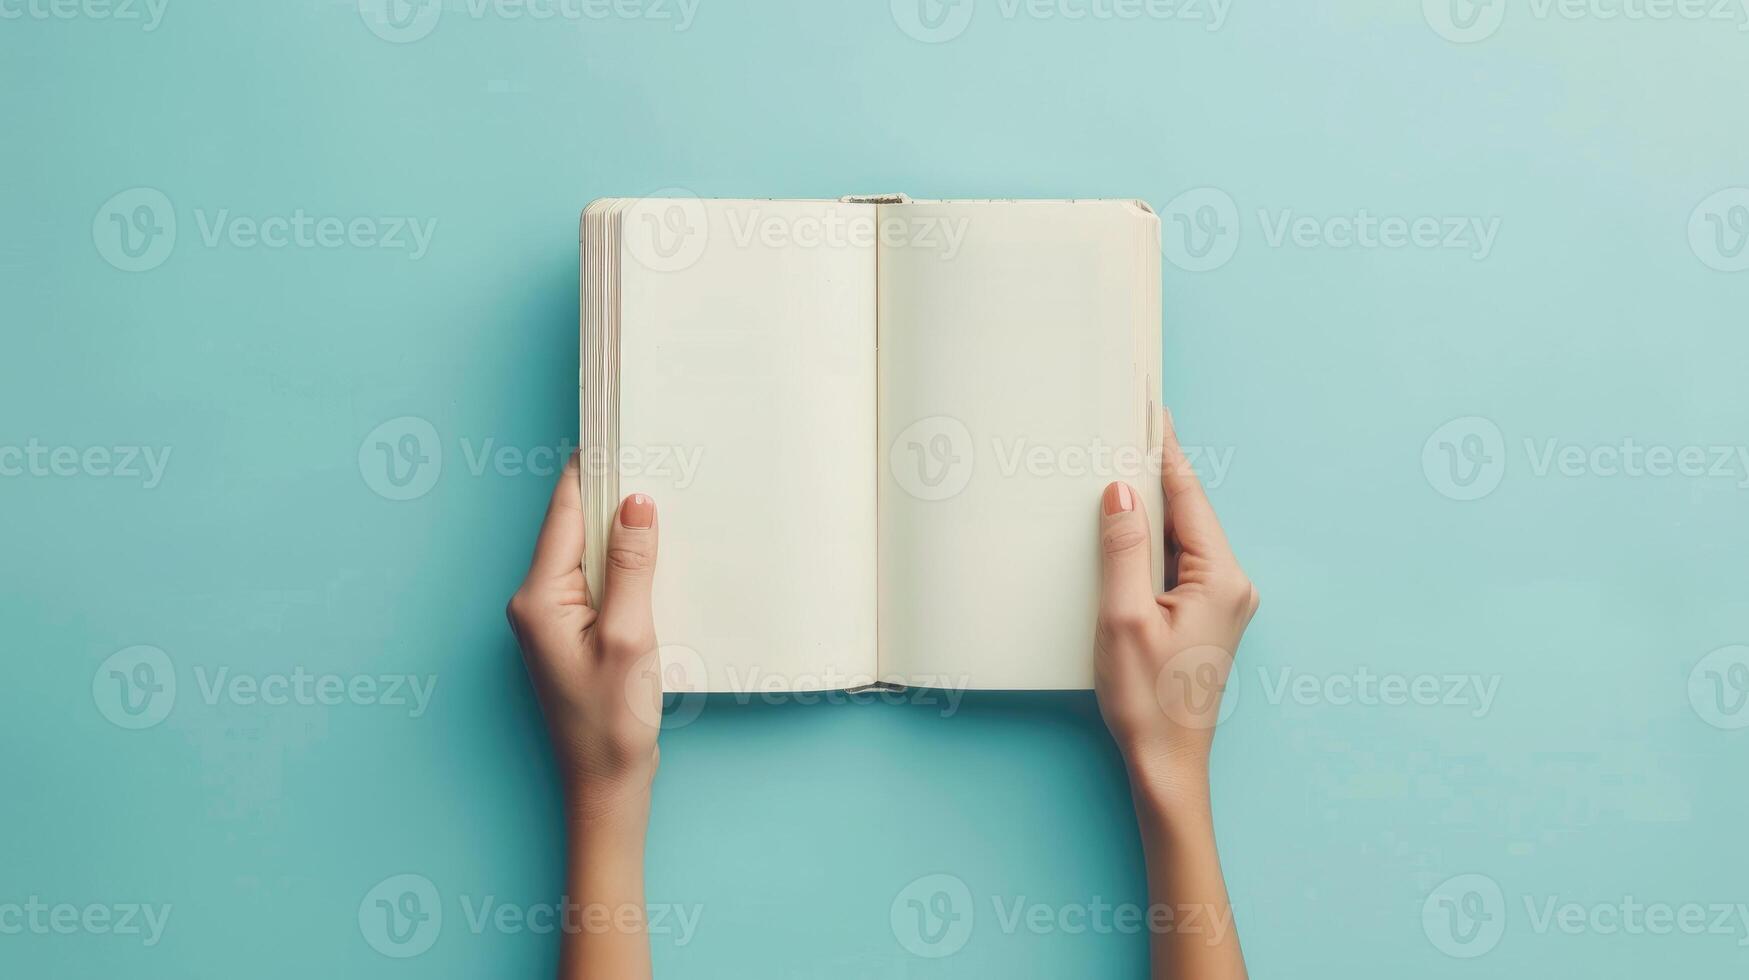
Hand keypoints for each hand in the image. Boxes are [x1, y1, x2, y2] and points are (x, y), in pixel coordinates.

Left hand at [507, 453, 663, 814]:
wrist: (605, 786)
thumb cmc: (613, 722)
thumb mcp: (631, 637)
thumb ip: (632, 565)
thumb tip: (637, 502)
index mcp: (538, 596)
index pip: (564, 511)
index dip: (592, 469)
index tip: (618, 429)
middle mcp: (535, 600)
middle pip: (573, 525)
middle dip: (611, 493)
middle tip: (654, 455)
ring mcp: (551, 618)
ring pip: (587, 552)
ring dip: (620, 529)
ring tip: (661, 496)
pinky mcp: (572, 632)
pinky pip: (596, 579)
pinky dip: (623, 562)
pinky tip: (653, 554)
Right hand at [1094, 411, 1258, 804]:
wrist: (1166, 763)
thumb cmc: (1146, 699)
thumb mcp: (1122, 617)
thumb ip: (1122, 549)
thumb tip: (1119, 492)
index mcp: (1220, 578)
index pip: (1188, 496)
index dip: (1165, 450)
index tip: (1152, 410)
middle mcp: (1233, 584)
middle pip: (1188, 511)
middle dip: (1156, 473)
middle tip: (1127, 429)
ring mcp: (1224, 601)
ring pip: (1183, 536)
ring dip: (1152, 508)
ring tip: (1120, 470)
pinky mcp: (1208, 616)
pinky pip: (1179, 561)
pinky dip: (1153, 541)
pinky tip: (1128, 529)